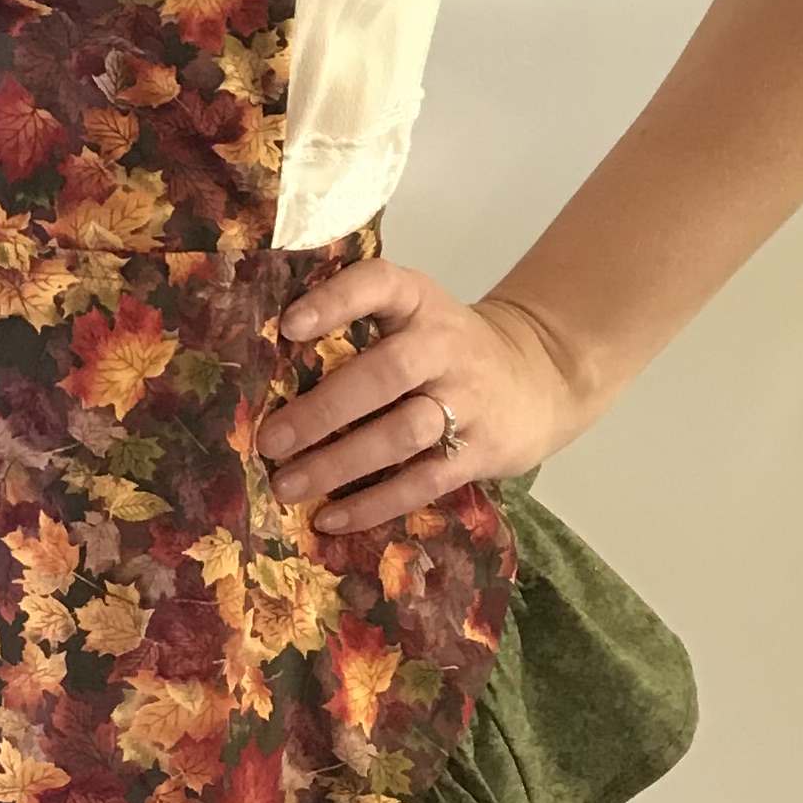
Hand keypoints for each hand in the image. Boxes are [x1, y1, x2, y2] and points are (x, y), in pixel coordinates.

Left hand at [254, 257, 583, 535]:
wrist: (541, 376)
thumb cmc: (444, 348)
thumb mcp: (413, 316)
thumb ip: (356, 328)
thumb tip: (261, 368)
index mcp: (418, 301)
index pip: (377, 284)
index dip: (334, 302)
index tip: (287, 326)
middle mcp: (443, 345)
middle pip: (385, 373)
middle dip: (323, 410)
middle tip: (269, 440)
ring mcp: (467, 399)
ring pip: (402, 433)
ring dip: (341, 462)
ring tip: (288, 486)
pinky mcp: (481, 451)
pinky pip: (424, 481)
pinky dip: (375, 503)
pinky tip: (331, 518)